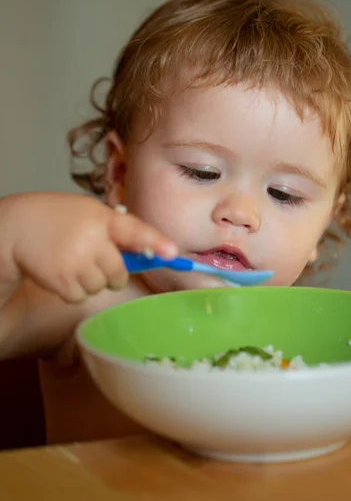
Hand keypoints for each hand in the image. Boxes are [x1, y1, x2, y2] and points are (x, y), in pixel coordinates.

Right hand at [1, 192, 176, 302]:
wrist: (17, 227)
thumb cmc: (58, 219)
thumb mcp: (89, 213)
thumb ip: (116, 230)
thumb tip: (148, 252)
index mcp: (101, 218)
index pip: (133, 230)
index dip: (155, 241)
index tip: (173, 252)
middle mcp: (91, 240)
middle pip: (119, 273)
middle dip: (111, 272)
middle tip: (93, 259)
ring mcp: (76, 261)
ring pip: (101, 287)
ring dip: (90, 281)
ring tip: (71, 262)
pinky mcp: (62, 281)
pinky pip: (81, 297)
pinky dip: (73, 291)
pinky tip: (61, 273)